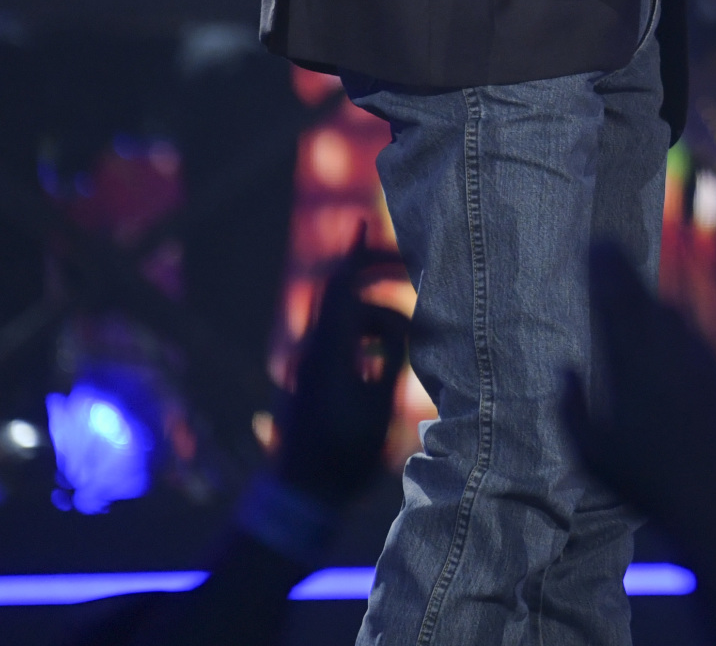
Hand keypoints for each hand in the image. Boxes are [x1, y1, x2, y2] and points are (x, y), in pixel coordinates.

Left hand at [275, 248, 410, 504]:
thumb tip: (406, 324)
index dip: (359, 253)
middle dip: (374, 275)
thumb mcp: (379, 403)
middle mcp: (315, 348)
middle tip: (409, 269)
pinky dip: (366, 334)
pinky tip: (387, 355)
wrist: (303, 491)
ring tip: (411, 333)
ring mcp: (311, 363)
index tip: (370, 224)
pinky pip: (342, 338)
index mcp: (330, 349)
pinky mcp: (313, 378)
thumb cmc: (345, 452)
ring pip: (345, 318)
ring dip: (377, 313)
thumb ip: (392, 356)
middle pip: (343, 293)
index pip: (343, 285)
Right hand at [565, 243, 715, 527]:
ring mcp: (696, 362)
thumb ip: (571, 409)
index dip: (602, 274)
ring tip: (633, 279)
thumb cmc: (639, 480)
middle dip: (623, 268)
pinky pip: (695, 332)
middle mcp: (666, 357)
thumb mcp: (589, 454)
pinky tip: (668, 316)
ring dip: (651, 291)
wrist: (705, 497)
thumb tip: (564, 368)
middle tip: (607, 243)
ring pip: (673, 312)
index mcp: (631, 371)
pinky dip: (678, 318)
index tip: (591, 246)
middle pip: (642, 298)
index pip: (614, 308)